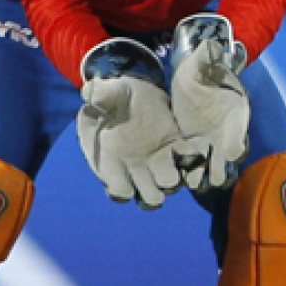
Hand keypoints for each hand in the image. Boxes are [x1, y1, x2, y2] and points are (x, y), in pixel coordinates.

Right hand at [78, 38, 184, 209]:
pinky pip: (187, 159)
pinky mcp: (175, 145)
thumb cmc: (115, 97)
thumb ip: (100, 97)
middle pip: (149, 194)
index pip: (118, 188)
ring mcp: (157, 158)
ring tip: (180, 168)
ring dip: (176, 180)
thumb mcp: (107, 94)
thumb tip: (90, 91)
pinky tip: (195, 150)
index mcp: (112, 160)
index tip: (129, 185)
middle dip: (156, 192)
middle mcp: (135, 166)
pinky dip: (193, 158)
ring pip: (169, 183)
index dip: (123, 190)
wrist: (134, 92)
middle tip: (163, 179)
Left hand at [169, 14, 249, 193]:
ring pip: (209, 168)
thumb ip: (207, 56)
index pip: (239, 134)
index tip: (228, 153)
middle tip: (209, 178)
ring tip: (192, 183)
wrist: (192, 80)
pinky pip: (191, 167)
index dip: (235, 143)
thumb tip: (211, 45)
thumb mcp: (201, 62)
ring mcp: (209, 144)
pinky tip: (176, 179)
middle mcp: (225, 134)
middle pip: (227, 159)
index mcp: (234, 114)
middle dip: (220, 169)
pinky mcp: (191, 150)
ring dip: (202, 176)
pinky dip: (186, 174)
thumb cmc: (201, 71)